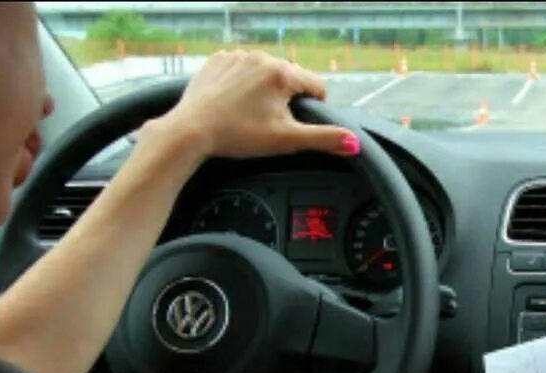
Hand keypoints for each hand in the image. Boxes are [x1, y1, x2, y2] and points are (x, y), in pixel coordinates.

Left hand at [154, 50, 358, 160]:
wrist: (191, 130)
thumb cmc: (238, 135)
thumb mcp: (287, 140)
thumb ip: (324, 139)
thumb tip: (353, 142)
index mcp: (282, 74)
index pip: (317, 87)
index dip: (313, 108)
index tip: (296, 123)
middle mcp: (262, 57)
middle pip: (290, 79)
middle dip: (286, 99)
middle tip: (268, 123)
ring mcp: (237, 56)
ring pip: (265, 73)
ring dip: (264, 90)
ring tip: (248, 114)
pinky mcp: (218, 60)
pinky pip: (241, 69)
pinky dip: (241, 84)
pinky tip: (233, 103)